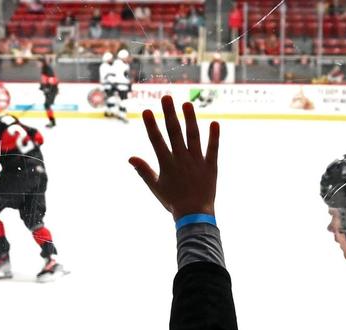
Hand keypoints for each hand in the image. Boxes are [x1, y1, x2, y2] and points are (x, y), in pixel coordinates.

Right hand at [129, 96, 217, 220]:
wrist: (194, 215)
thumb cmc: (173, 202)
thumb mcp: (155, 187)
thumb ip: (144, 171)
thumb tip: (130, 158)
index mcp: (167, 164)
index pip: (157, 141)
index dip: (151, 125)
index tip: (146, 110)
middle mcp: (181, 159)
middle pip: (175, 133)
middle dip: (170, 114)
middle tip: (166, 97)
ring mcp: (197, 162)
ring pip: (193, 137)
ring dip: (190, 119)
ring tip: (187, 104)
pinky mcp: (211, 166)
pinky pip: (213, 149)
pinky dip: (214, 137)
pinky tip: (215, 123)